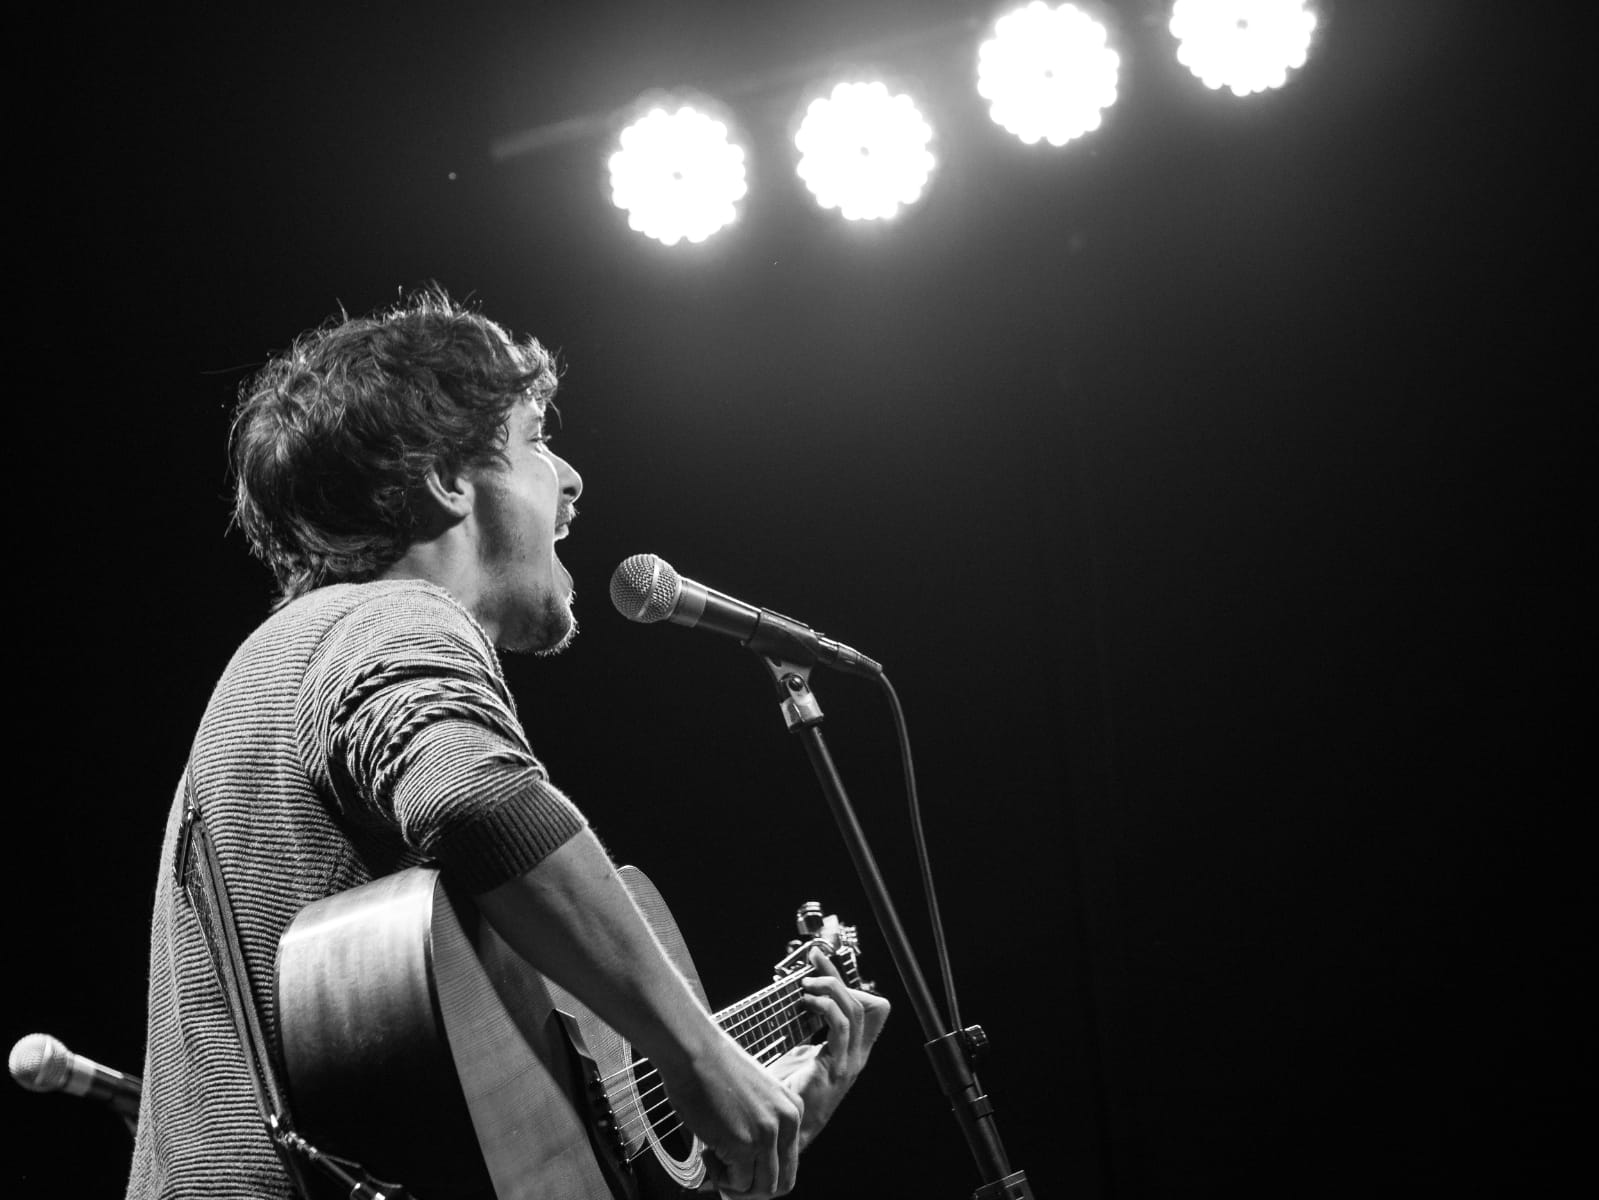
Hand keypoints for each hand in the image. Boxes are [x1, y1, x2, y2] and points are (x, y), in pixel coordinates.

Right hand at [656, 1032, 803, 1198]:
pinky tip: (707, 1151)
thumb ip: (760, 1129)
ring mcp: (767, 1134)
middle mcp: (787, 1122)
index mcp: (794, 1109)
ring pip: (762, 1190)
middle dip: (754, 1191)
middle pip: (782, 1183)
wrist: (693, 1051)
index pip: (789, 1163)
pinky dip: (720, 1179)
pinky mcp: (744, 1144)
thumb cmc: (712, 1070)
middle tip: (728, 1178)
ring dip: (736, 1186)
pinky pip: (737, 1184)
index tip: (738, 1168)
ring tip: (715, 1160)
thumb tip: (749, 1172)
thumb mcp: (753, 1099)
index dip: (761, 1174)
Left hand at [767, 948, 890, 1147]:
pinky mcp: (835, 1069)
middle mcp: (857, 1055)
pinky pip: (840, 1026)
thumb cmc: (788, 1093)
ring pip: (854, 1010)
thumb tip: (798, 997)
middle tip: (813, 961)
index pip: (872, 1008)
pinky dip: (825, 1007)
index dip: (850, 984)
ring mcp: (849, 1063)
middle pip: (865, 1003)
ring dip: (830, 988)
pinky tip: (807, 1003)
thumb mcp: (802, 1054)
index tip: (822, 966)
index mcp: (853, 1050)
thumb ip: (808, 1030)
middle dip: (837, 976)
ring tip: (806, 984)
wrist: (784, 1130)